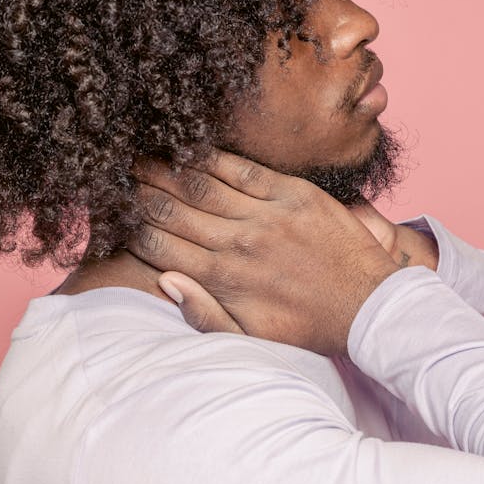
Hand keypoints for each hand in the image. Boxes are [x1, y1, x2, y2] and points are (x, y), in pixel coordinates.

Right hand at [127, 147, 400, 354]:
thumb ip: (203, 312)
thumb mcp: (250, 336)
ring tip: (141, 156)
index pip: (160, 246)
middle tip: (116, 175)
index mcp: (224, 280)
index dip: (131, 227)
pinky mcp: (294, 194)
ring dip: (166, 169)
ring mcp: (266, 215)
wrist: (369, 306)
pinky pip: (243, 169)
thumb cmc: (306, 326)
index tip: (114, 213)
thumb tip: (164, 281)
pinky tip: (189, 146)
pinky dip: (212, 157)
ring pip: (201, 185)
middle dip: (139, 192)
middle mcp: (239, 244)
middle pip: (173, 210)